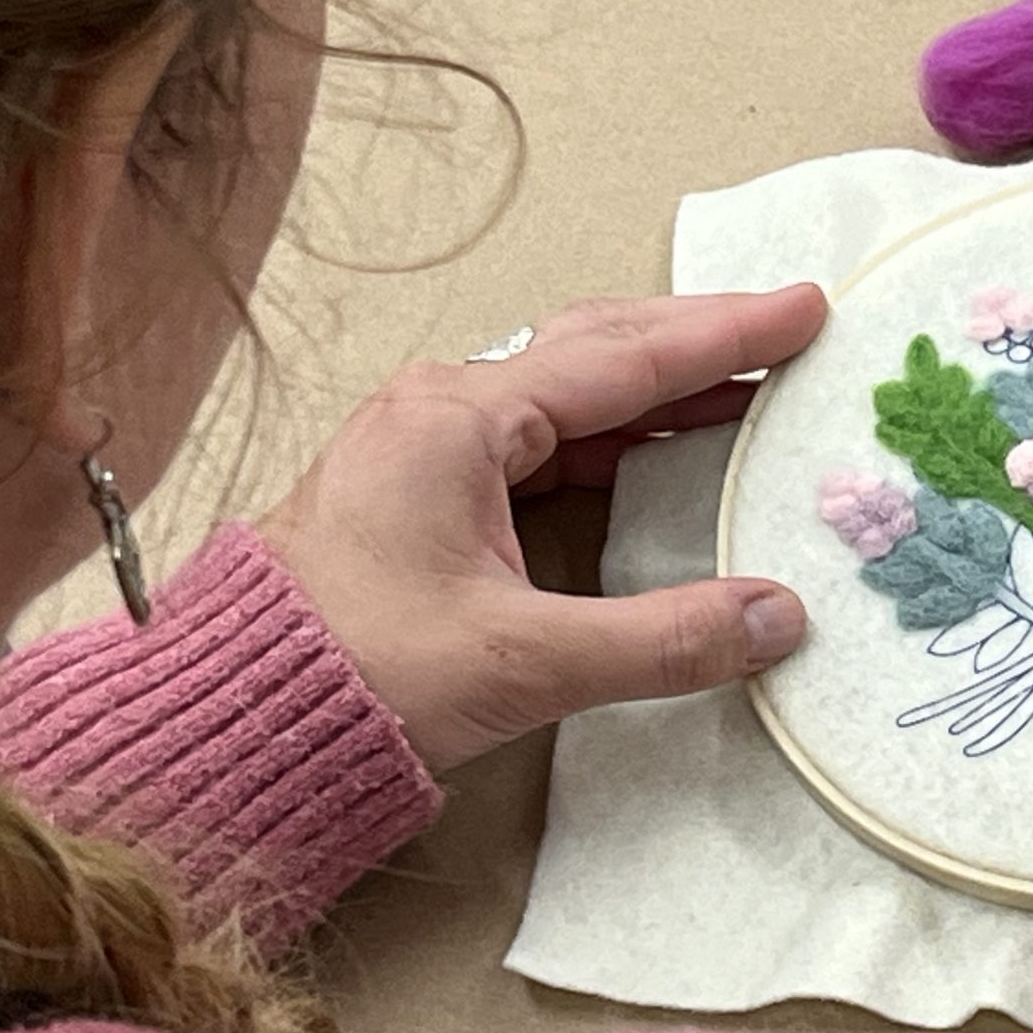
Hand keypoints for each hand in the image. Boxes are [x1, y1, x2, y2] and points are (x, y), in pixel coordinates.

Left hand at [257, 285, 828, 771]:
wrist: (225, 724)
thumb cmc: (356, 675)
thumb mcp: (522, 661)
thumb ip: (662, 639)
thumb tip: (778, 618)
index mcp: (459, 420)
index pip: (624, 359)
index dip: (726, 335)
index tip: (807, 308)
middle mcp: (439, 410)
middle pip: (593, 348)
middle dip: (696, 339)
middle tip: (788, 332)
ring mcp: (422, 446)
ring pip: (564, 391)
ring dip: (655, 389)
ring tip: (743, 392)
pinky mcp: (417, 492)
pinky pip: (536, 436)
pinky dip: (611, 436)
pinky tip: (655, 454)